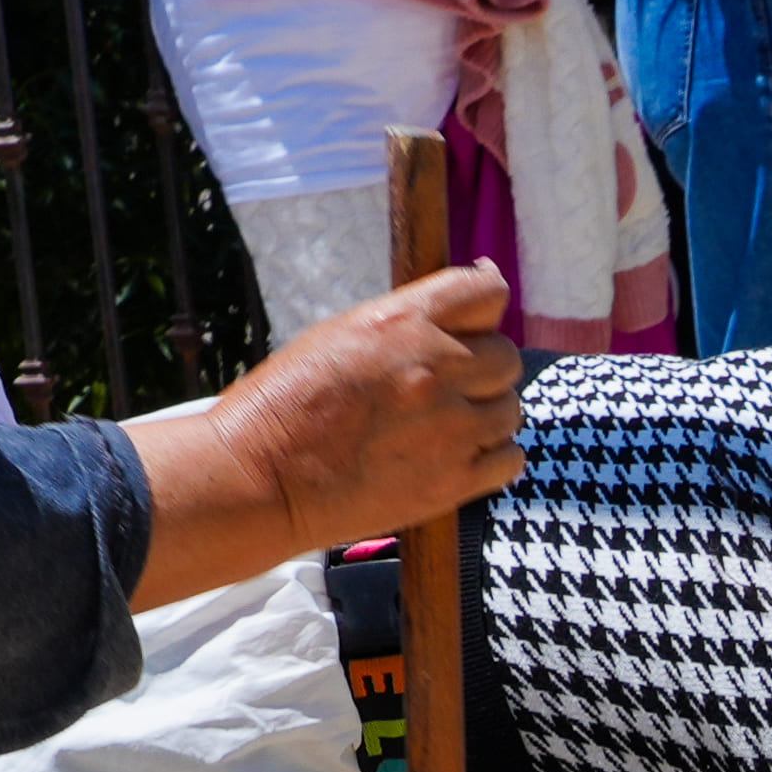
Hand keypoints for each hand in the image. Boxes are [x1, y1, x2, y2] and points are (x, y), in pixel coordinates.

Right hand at [130, 262, 526, 603]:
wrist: (261, 478)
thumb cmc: (287, 404)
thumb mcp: (340, 336)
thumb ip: (404, 323)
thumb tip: (458, 309)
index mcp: (401, 322)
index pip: (486, 291)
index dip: (488, 301)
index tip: (480, 316)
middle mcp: (434, 369)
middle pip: (506, 356)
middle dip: (483, 368)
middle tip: (447, 386)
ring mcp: (450, 427)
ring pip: (510, 409)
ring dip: (486, 414)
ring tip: (442, 426)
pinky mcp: (454, 481)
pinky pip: (510, 459)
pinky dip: (493, 457)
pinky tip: (459, 456)